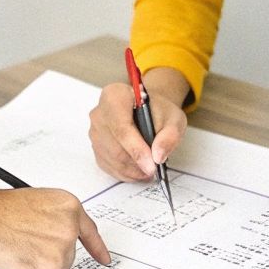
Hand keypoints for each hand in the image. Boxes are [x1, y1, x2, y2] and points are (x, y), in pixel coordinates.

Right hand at [0, 175, 111, 268]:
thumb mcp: (34, 206)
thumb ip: (49, 223)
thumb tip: (50, 245)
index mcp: (68, 205)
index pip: (89, 231)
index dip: (97, 247)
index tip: (104, 259)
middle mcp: (70, 225)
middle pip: (68, 256)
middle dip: (46, 262)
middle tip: (22, 255)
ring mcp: (63, 246)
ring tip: (13, 256)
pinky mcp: (52, 266)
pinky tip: (13, 266)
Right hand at [88, 66, 189, 180]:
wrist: (147, 111)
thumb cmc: (158, 112)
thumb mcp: (174, 118)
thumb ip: (170, 135)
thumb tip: (158, 156)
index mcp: (115, 96)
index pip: (122, 127)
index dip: (136, 149)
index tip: (152, 165)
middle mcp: (99, 113)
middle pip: (115, 146)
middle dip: (136, 163)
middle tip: (154, 171)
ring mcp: (94, 131)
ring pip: (111, 159)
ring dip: (131, 170)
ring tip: (149, 171)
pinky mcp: (95, 146)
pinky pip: (107, 165)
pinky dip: (124, 173)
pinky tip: (138, 171)